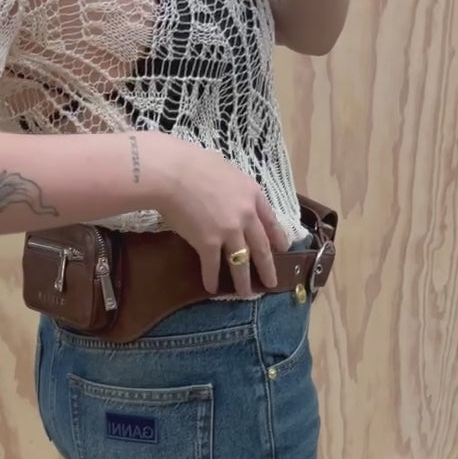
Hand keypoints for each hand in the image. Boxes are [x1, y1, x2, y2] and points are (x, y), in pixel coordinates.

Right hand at [144, 135, 288, 296]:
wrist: (173, 173)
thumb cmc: (194, 164)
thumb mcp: (226, 170)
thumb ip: (233, 188)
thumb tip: (229, 194)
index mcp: (252, 194)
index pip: (270, 220)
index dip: (278, 237)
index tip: (284, 249)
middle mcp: (246, 216)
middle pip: (261, 247)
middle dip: (268, 267)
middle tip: (272, 283)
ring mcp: (229, 231)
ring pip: (241, 262)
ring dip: (244, 281)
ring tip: (246, 294)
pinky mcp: (208, 243)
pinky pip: (213, 266)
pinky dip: (212, 279)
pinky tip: (212, 288)